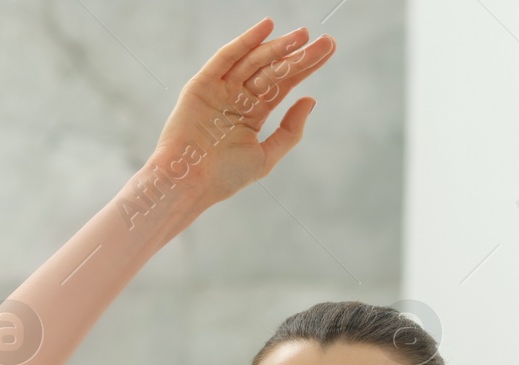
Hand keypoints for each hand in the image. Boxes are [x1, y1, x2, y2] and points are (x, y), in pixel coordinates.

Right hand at [150, 17, 335, 208]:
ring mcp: (221, 88)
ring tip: (303, 35)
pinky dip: (245, 42)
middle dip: (300, 55)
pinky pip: (226, 58)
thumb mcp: (266, 156)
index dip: (306, 66)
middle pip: (274, 70)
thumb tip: (311, 100)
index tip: (328, 50)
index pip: (285, 83)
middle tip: (326, 41)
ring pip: (255, 62)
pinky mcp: (203, 84)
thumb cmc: (225, 176)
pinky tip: (267, 27)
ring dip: (279, 47)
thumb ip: (289, 131)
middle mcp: (238, 96)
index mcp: (253, 112)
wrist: (190, 182)